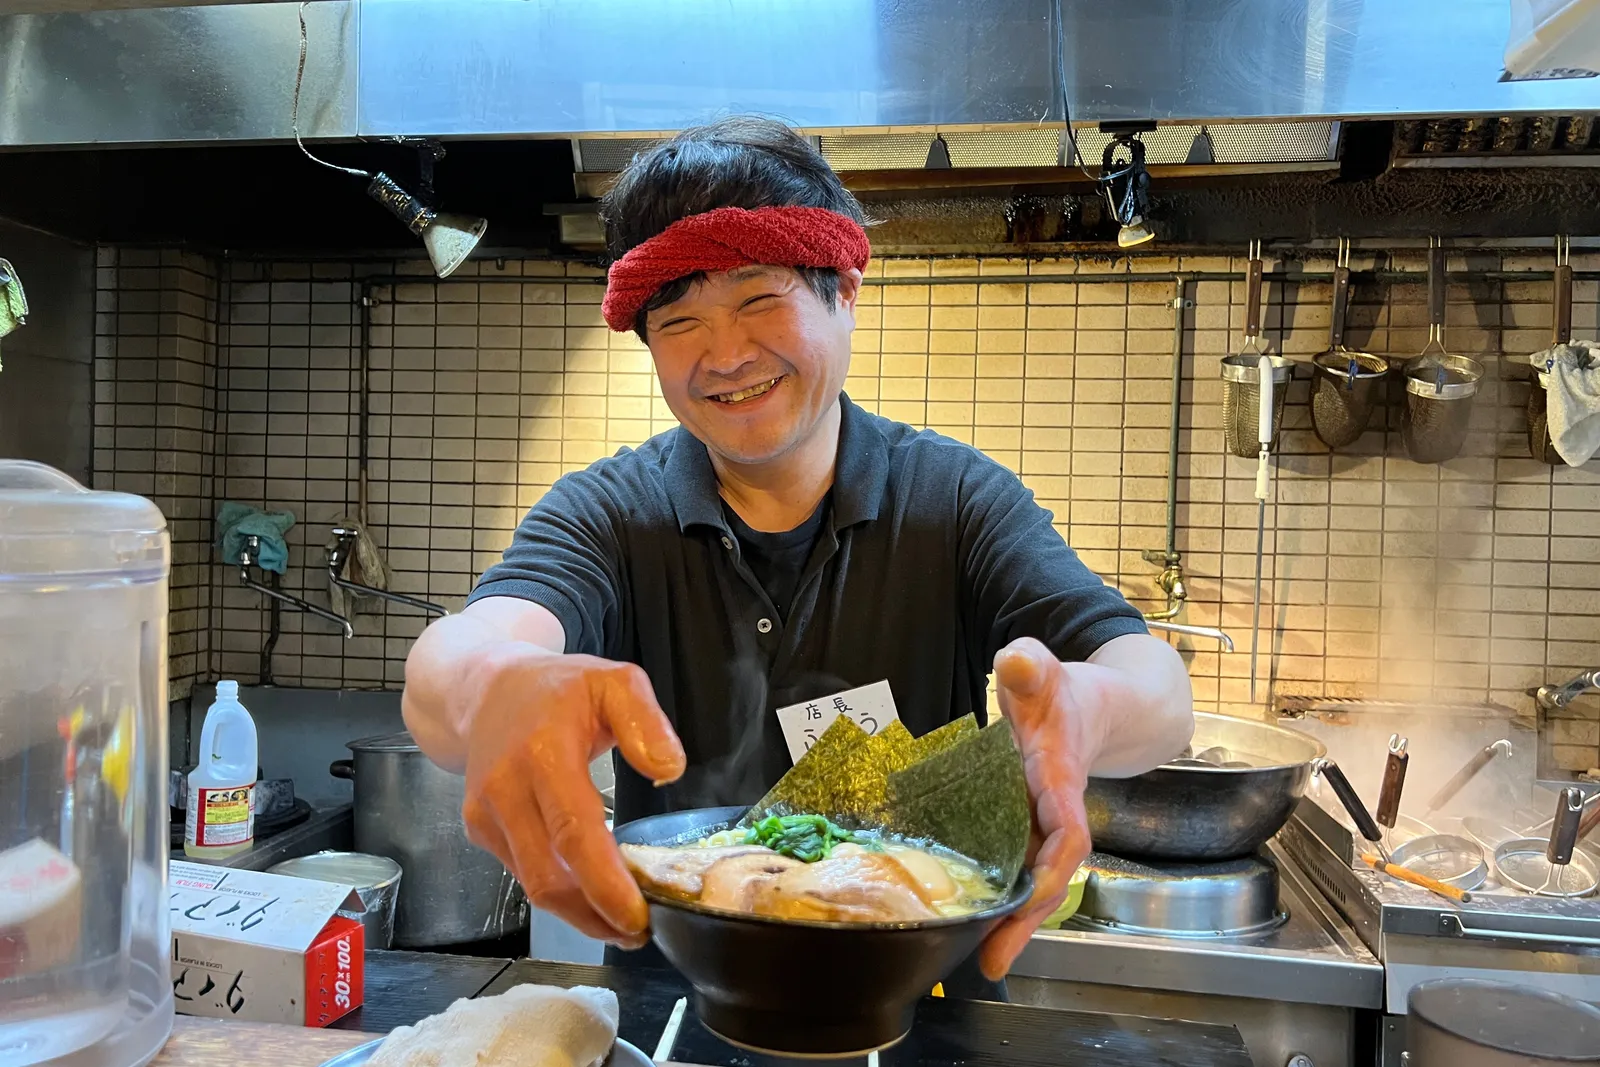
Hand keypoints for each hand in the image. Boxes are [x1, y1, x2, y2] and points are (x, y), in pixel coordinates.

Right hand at [456, 647, 685, 946]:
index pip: (574, 834)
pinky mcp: (480, 830)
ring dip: (579, 913)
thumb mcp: (614, 681)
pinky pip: (522, 872)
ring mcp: (486, 815)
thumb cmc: (558, 688)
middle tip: (641, 932)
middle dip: (595, 916)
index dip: (605, 885)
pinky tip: (590, 892)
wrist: (486, 690)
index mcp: (544, 754)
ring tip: (622, 921)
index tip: (639, 916)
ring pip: (533, 885)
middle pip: (549, 877)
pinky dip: (559, 891)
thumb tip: (669, 769)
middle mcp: (506, 790)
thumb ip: (645, 720)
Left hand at [978, 637, 1100, 979]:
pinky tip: (975, 930)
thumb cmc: (1061, 692)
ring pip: (1034, 881)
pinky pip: (1017, 871)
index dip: (1054, 862)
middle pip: (1050, 872)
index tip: (1038, 890)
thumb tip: (1016, 660)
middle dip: (1029, 917)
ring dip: (1013, 921)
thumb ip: (1030, 664)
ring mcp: (1042, 825)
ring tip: (985, 961)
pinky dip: (1003, 902)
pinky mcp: (1026, 831)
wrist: (1095, 708)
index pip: (1067, 828)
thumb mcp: (1042, 668)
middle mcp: (1056, 810)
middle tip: (994, 959)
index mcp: (1060, 776)